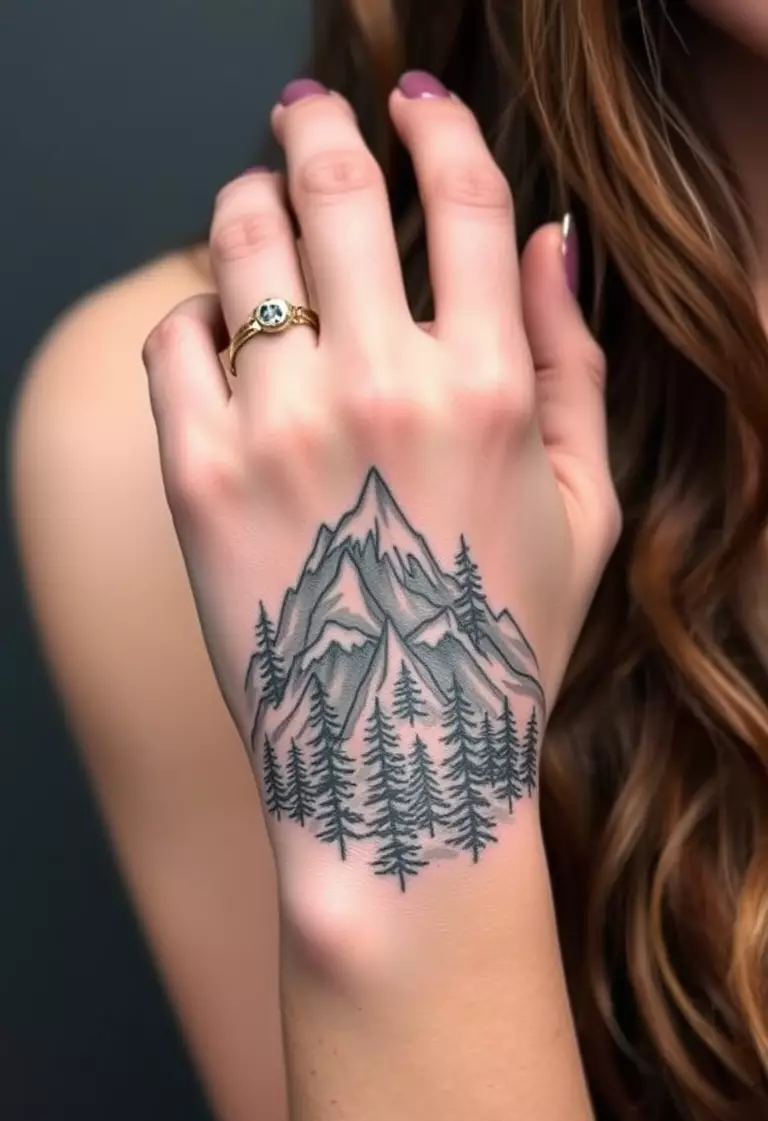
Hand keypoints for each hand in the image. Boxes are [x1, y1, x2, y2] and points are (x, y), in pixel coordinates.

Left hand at [142, 75, 619, 898]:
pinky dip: (192, 319)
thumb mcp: (583, 504)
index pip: (463, 200)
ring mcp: (279, 431)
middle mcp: (379, 391)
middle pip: (332, 188)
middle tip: (307, 112)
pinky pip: (174, 341)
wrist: (395, 758)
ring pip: (239, 244)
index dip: (439, 126)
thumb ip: (570, 362)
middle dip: (317, 124)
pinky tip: (221, 341)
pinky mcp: (197, 478)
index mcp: (486, 389)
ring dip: (248, 206)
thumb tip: (554, 242)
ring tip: (256, 213)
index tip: (417, 102)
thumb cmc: (499, 638)